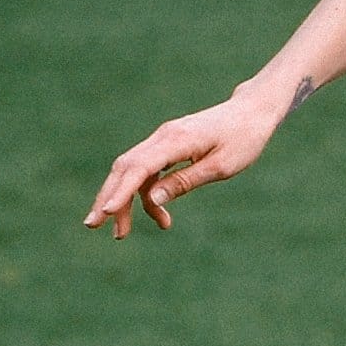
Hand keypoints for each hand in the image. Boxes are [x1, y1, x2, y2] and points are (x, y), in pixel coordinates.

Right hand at [83, 89, 283, 237]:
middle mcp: (162, 137)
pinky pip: (147, 171)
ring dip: (124, 201)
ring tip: (122, 232)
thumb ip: (185, 182)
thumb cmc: (243, 139)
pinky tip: (159, 216)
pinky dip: (145, 194)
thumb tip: (154, 199)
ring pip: (132, 171)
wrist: (251, 112)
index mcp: (176, 141)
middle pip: (125, 169)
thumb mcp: (221, 166)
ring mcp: (162, 140)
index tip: (106, 212)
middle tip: (94, 227)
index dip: (119, 191)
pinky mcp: (167, 146)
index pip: (138, 168)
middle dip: (107, 198)